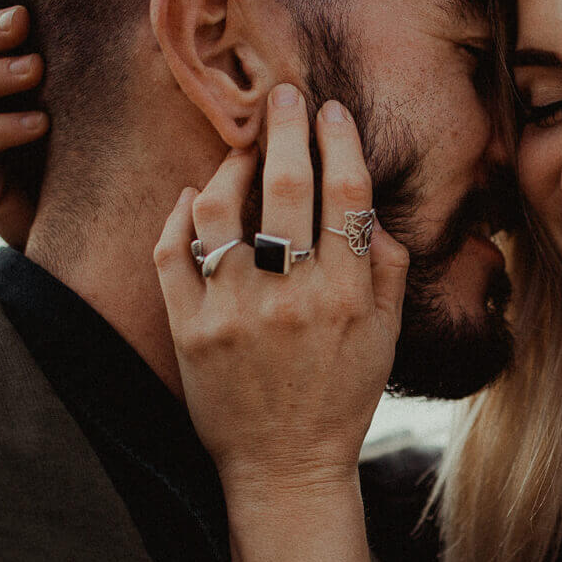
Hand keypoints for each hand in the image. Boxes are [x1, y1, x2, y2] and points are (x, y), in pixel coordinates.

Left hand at [155, 84, 409, 503]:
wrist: (284, 467)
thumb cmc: (340, 398)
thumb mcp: (385, 338)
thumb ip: (389, 270)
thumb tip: (373, 210)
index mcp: (345, 297)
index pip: (344, 194)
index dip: (339, 140)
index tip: (330, 110)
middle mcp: (290, 300)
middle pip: (287, 187)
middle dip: (286, 128)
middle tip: (283, 94)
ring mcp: (233, 314)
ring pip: (221, 209)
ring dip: (231, 164)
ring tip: (241, 149)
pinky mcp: (189, 330)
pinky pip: (173, 252)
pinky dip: (181, 214)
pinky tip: (196, 196)